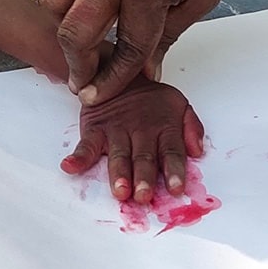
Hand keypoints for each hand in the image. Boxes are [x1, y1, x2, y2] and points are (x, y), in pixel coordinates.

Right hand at [41, 0, 244, 101]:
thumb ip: (167, 34)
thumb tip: (145, 68)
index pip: (124, 47)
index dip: (111, 79)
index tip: (97, 97)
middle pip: (74, 31)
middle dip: (76, 65)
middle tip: (81, 83)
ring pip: (55, 2)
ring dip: (64, 32)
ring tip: (79, 49)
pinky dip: (67, 1)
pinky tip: (84, 13)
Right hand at [61, 75, 204, 200]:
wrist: (118, 73)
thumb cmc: (150, 100)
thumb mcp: (178, 105)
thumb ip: (192, 128)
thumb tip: (197, 151)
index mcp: (164, 127)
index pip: (171, 151)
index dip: (174, 170)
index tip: (176, 188)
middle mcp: (141, 130)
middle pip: (144, 157)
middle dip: (144, 177)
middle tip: (143, 195)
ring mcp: (117, 130)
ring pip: (119, 154)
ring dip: (119, 173)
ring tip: (120, 190)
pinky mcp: (95, 129)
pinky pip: (86, 144)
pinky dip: (78, 156)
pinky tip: (71, 166)